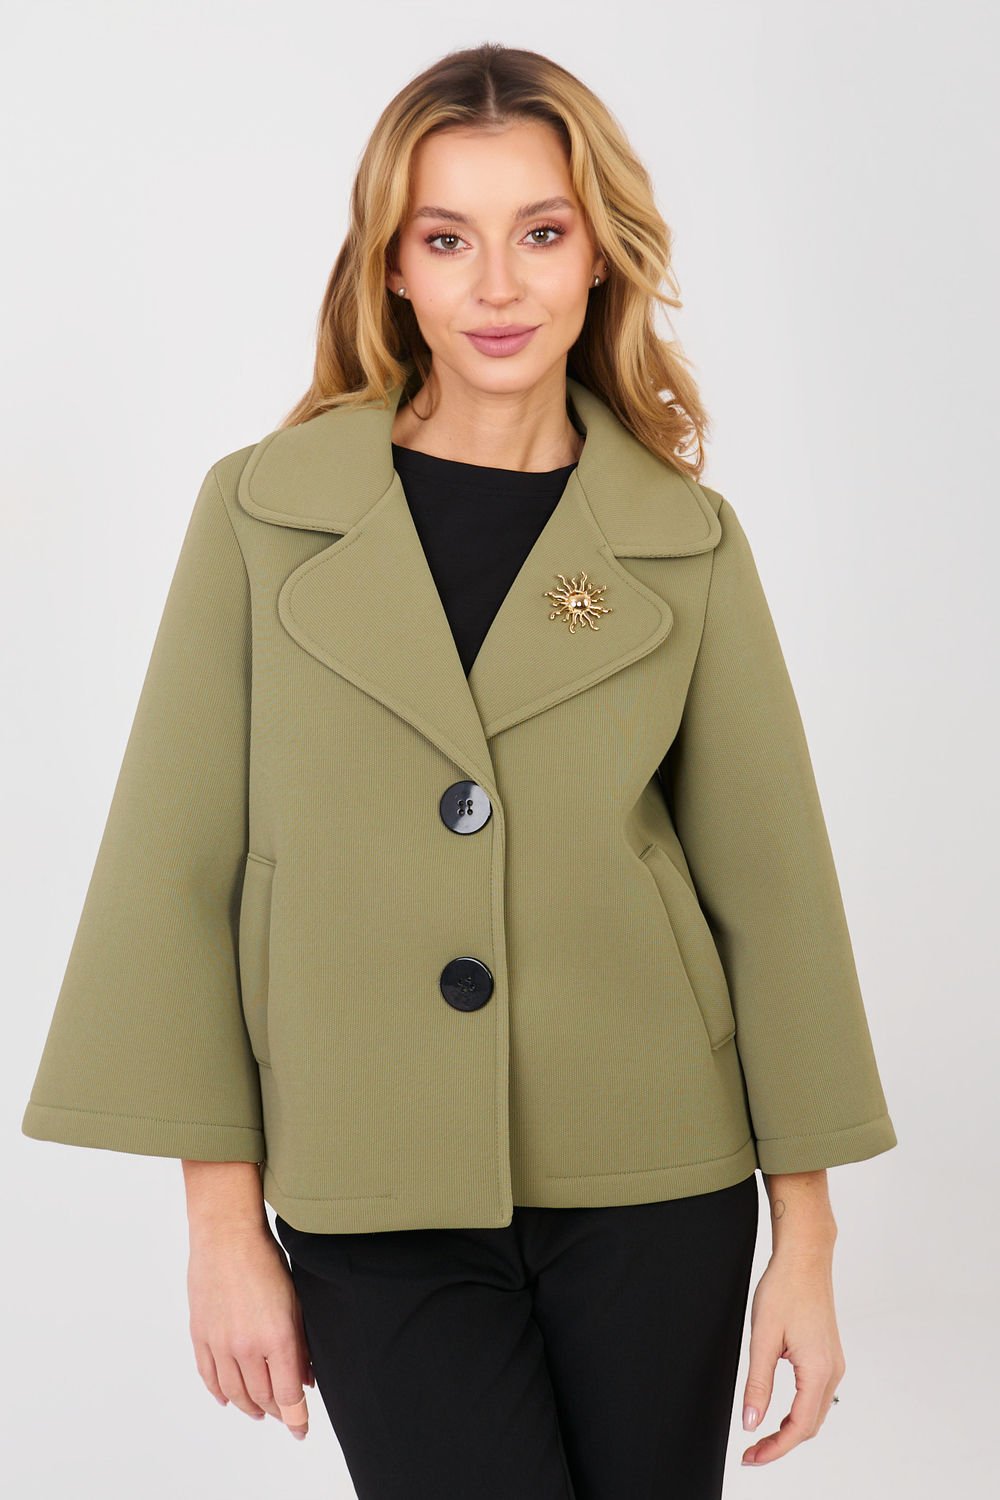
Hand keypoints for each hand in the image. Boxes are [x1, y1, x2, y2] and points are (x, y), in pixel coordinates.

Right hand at [187, 1222, 315, 1439]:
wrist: (226, 1236)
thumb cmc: (266, 1261)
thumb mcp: (295, 1302)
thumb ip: (301, 1345)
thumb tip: (305, 1379)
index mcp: (276, 1338)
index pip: (288, 1395)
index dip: (297, 1417)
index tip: (302, 1429)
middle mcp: (246, 1348)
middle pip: (262, 1397)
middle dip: (277, 1412)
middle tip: (286, 1416)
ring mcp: (220, 1344)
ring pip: (235, 1393)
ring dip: (249, 1407)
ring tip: (260, 1411)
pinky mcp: (200, 1336)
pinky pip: (209, 1377)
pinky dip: (220, 1392)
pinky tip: (228, 1398)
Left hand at [740, 1246, 845, 1465]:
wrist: (805, 1258)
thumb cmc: (785, 1289)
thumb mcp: (763, 1338)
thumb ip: (758, 1384)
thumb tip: (751, 1422)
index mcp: (818, 1370)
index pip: (799, 1427)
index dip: (775, 1449)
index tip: (751, 1457)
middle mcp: (832, 1371)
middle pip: (810, 1426)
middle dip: (781, 1444)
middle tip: (752, 1453)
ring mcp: (834, 1364)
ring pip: (815, 1413)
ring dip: (791, 1431)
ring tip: (761, 1437)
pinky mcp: (829, 1356)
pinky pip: (816, 1396)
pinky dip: (799, 1412)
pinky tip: (780, 1412)